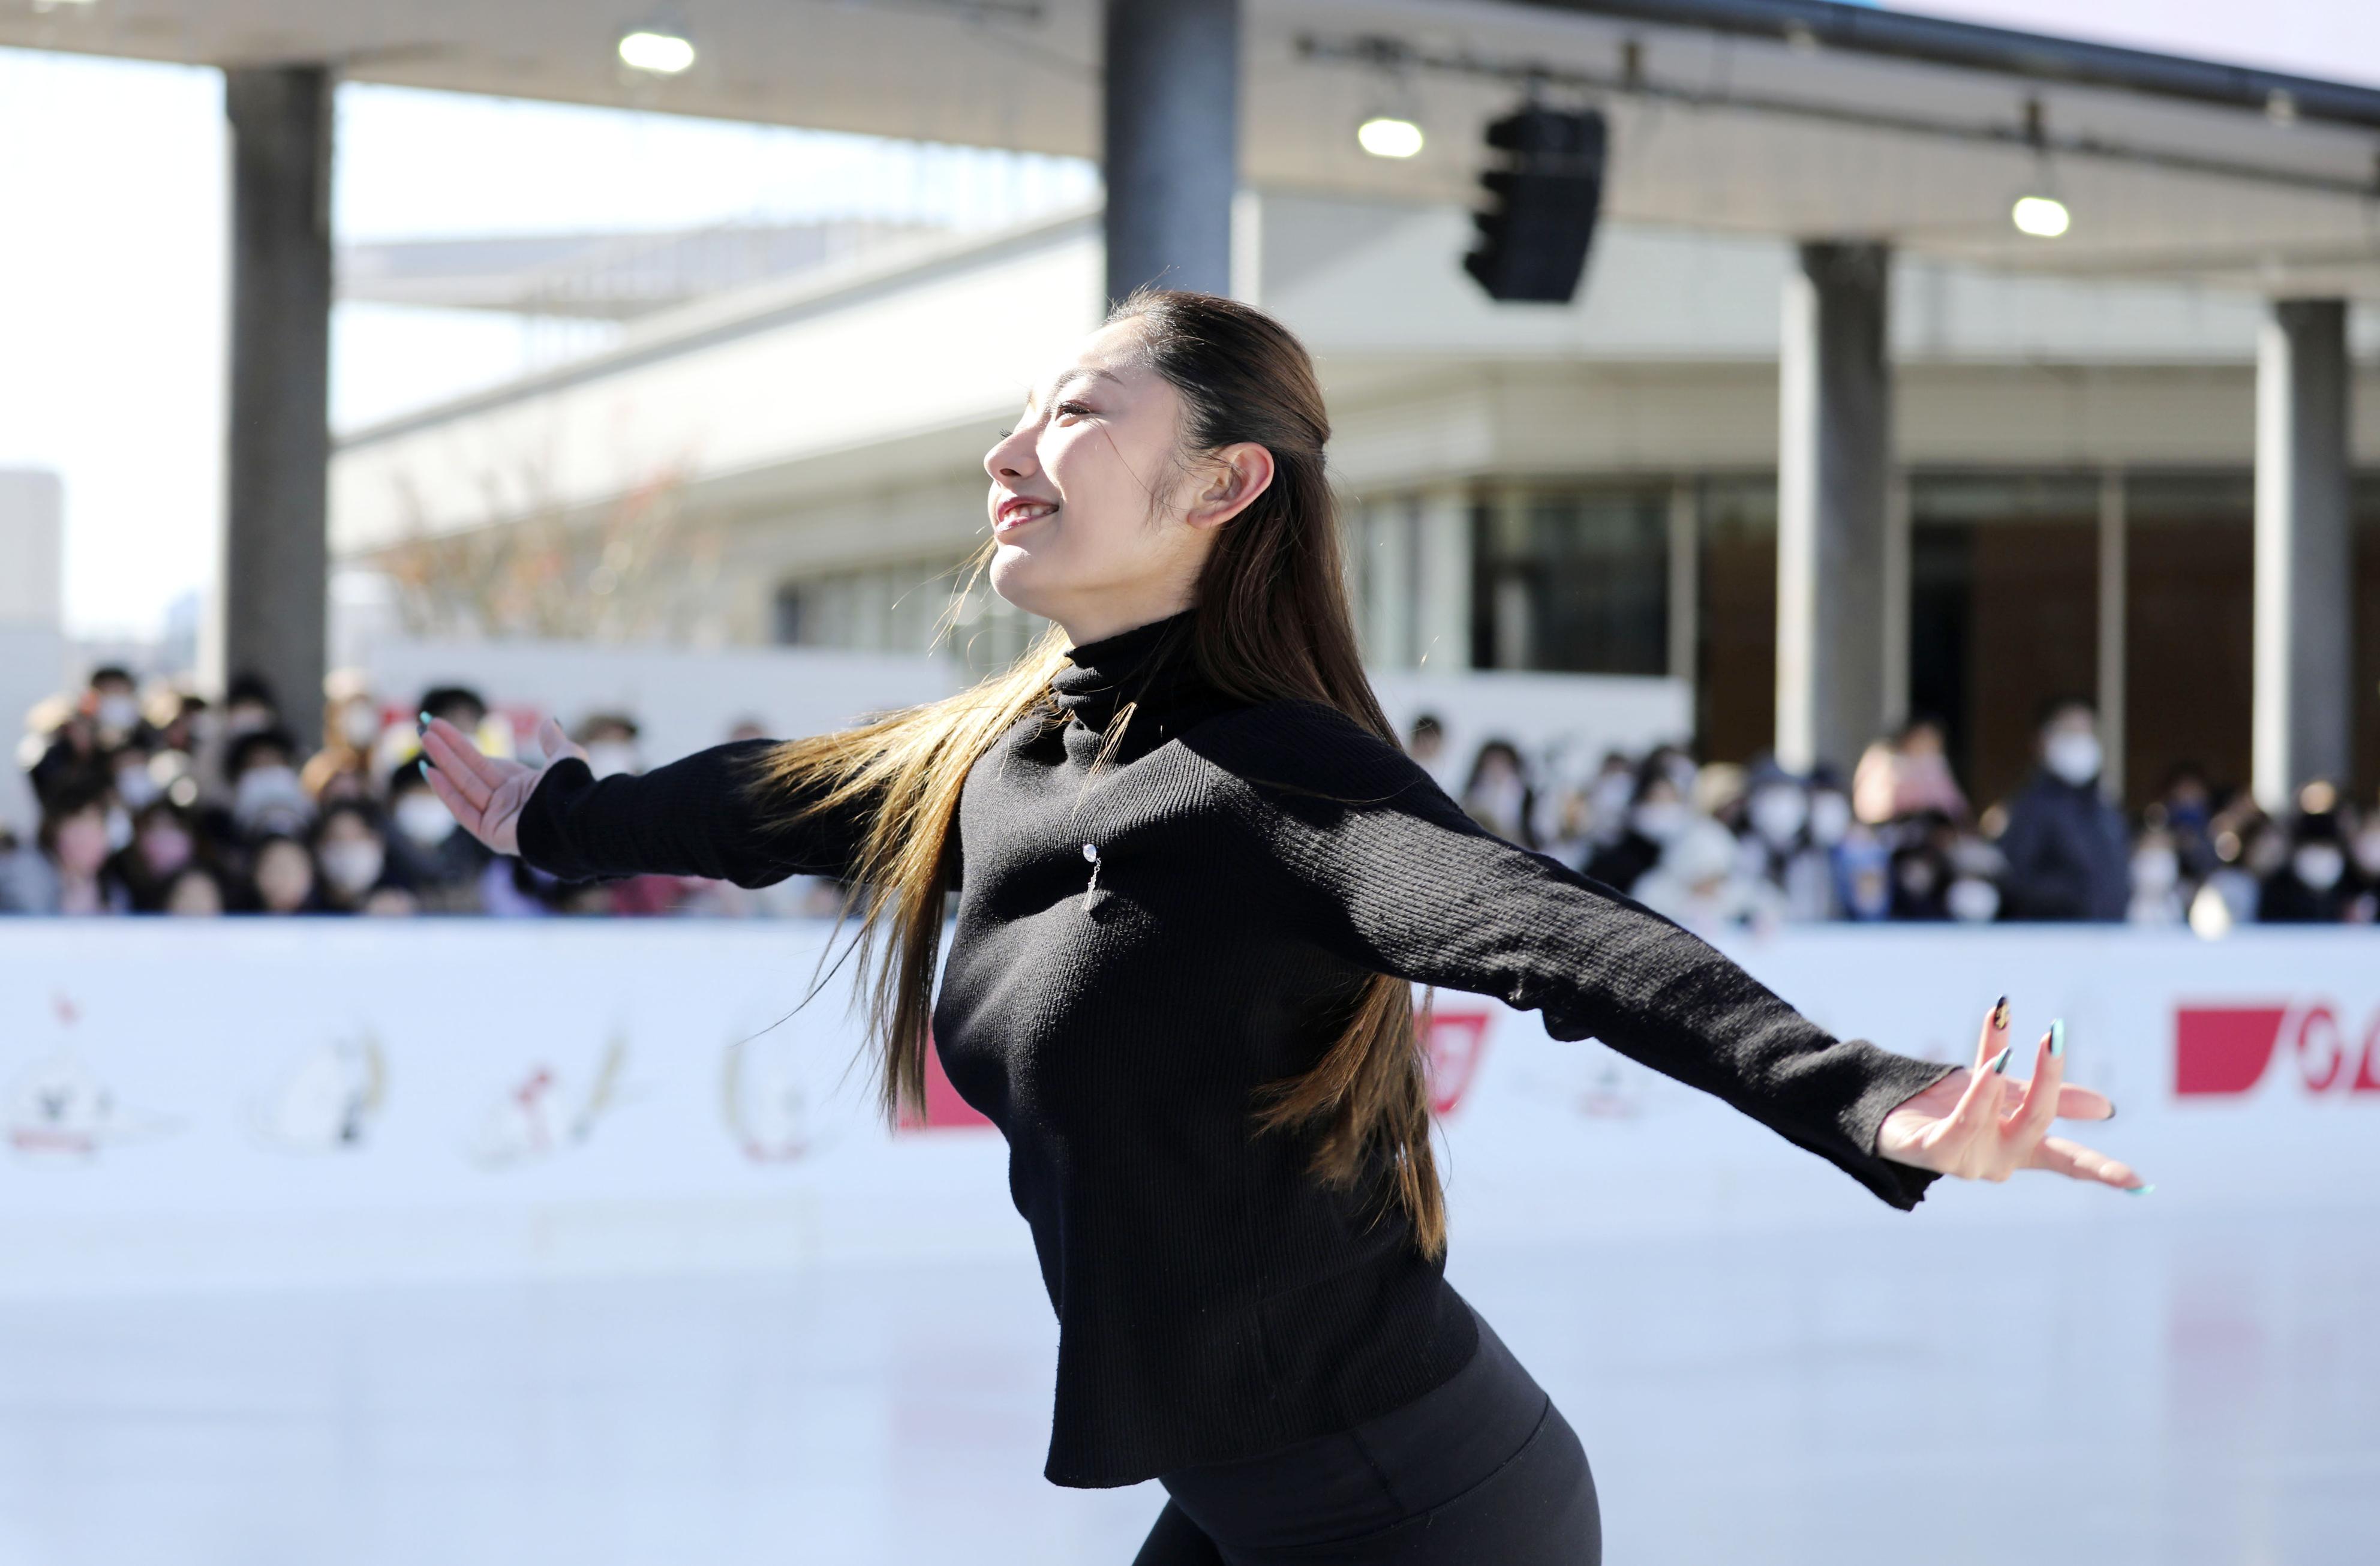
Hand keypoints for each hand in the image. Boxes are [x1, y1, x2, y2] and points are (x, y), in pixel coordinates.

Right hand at [418, 715, 588, 856]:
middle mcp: (508, 801)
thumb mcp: (565, 757)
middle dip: (448, 749)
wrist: (574, 817)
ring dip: (444, 762)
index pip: (486, 764)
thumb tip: (549, 722)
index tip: (444, 730)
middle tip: (425, 728)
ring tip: (425, 738)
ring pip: (464, 785)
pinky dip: (446, 792)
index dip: (464, 747)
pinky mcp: (490, 833)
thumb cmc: (572, 789)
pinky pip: (463, 810)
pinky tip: (429, 771)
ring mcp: (498, 817)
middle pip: (470, 771)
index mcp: (523, 786)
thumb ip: (554, 742)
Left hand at [1876, 999, 2147, 1192]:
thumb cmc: (1953, 1104)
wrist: (1890, 1108)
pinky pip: (1962, 1124)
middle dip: (2049, 1079)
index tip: (2141, 1183)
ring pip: (1997, 1117)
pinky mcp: (1933, 1152)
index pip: (2068, 1160)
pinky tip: (1989, 1068)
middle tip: (2055, 1036)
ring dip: (2003, 1078)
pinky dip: (1979, 1095)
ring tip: (2008, 1048)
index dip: (2102, 1171)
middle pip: (2036, 1120)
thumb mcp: (2007, 1093)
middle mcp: (1999, 1159)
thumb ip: (2050, 1095)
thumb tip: (2107, 1109)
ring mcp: (1967, 1160)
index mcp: (2021, 1148)